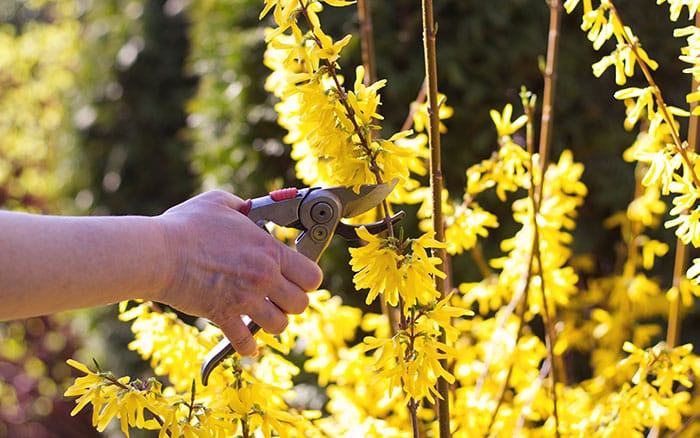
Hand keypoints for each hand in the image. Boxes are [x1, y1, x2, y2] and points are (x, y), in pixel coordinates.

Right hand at [155, 190, 322, 355]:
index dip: (307, 279)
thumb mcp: (218, 202)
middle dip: (292, 302)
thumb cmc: (186, 226)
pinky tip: (246, 342)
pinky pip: (245, 342)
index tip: (296, 277)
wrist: (158, 252)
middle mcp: (264, 276)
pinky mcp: (223, 315)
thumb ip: (241, 206)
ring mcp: (245, 298)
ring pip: (280, 325)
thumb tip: (248, 208)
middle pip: (301, 304)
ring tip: (262, 315)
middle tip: (279, 297)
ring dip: (272, 322)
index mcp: (268, 250)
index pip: (312, 275)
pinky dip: (247, 346)